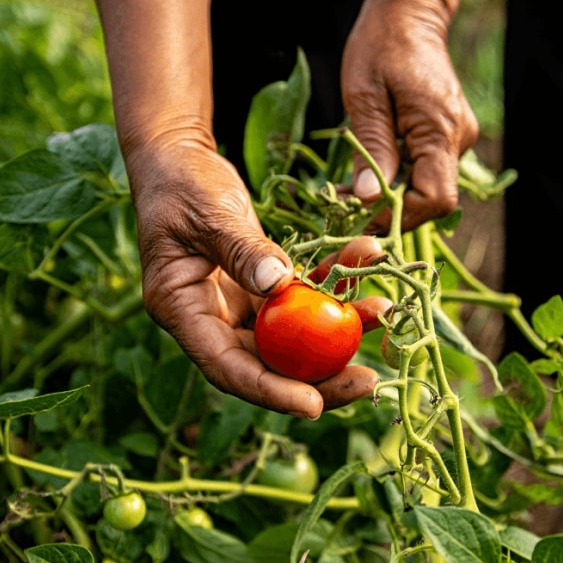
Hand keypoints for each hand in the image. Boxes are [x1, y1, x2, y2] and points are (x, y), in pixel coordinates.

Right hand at [125, 140, 386, 417]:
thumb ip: (241, 248)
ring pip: (292, 335)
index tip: (312, 405)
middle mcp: (210, 318)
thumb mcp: (208, 213)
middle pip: (265, 365)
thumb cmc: (180, 182)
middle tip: (367, 381)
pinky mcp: (262, 286)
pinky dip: (334, 283)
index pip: (226, 366)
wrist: (179, 157)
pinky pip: (303, 295)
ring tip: (383, 312)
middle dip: (319, 378)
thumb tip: (278, 283)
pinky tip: (367, 260)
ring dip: (338, 327)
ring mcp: (239, 304)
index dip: (270, 391)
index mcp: (181, 311)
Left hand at [341, 0, 479, 232]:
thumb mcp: (364, 96)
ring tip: (349, 187)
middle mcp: (458, 138)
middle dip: (388, 208)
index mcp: (441, 128)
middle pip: (431, 198)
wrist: (409, 14)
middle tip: (344, 203)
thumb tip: (368, 199)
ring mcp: (456, 137)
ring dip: (390, 194)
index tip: (358, 212)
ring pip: (427, 187)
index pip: (435, 198)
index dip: (398, 214)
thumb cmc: (381, 46)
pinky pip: (425, 169)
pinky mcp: (447, 135)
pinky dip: (398, 177)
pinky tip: (370, 169)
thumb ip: (371, 149)